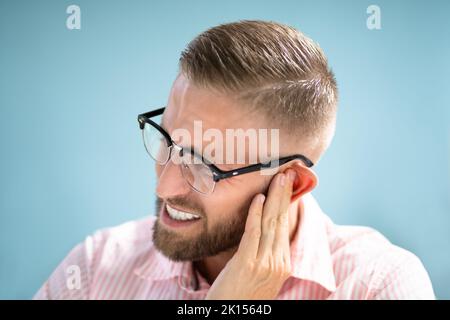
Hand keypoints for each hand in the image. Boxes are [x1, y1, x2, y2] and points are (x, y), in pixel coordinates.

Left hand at [205, 170, 295, 299]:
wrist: (233, 315)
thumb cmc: (242, 295)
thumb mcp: (260, 275)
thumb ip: (264, 253)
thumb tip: (260, 229)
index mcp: (282, 264)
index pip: (286, 228)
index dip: (287, 205)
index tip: (289, 187)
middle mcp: (278, 262)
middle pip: (282, 221)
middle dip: (285, 195)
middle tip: (288, 174)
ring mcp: (265, 263)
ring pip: (271, 223)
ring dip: (274, 197)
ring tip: (278, 178)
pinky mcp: (248, 263)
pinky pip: (253, 232)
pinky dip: (256, 213)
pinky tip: (258, 198)